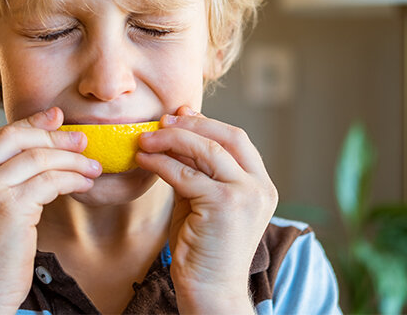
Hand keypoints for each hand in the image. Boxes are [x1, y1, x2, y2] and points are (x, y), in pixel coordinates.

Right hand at [0, 107, 100, 313]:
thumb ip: (3, 177)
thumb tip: (40, 145)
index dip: (32, 122)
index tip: (57, 117)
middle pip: (17, 138)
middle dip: (54, 136)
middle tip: (82, 141)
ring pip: (38, 158)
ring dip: (72, 160)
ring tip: (91, 167)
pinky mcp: (9, 210)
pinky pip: (50, 181)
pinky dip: (72, 178)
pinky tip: (84, 184)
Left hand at [136, 106, 277, 313]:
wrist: (210, 291)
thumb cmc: (204, 248)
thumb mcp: (203, 200)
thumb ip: (197, 169)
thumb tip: (178, 129)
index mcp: (261, 185)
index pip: (237, 140)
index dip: (207, 123)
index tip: (179, 116)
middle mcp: (260, 187)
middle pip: (228, 136)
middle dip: (192, 124)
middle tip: (162, 121)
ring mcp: (245, 195)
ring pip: (207, 150)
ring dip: (172, 139)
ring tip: (146, 138)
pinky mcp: (224, 205)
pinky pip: (186, 174)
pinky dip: (162, 162)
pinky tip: (144, 159)